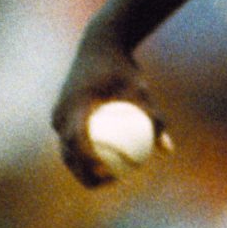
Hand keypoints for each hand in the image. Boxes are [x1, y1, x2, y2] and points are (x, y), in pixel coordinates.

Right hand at [50, 33, 167, 187]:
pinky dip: (84, 153)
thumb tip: (168, 150)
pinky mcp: (60, 115)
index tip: (109, 175)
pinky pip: (71, 140)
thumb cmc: (124, 68)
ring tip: (109, 177)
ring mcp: (58, 115)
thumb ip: (154, 119)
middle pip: (69, 154)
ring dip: (83, 168)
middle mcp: (61, 113)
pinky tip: (107, 163)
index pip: (78, 141)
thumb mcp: (142, 90)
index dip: (89, 163)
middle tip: (111, 182)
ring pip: (67, 150)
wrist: (100, 45)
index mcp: (75, 106)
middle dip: (85, 175)